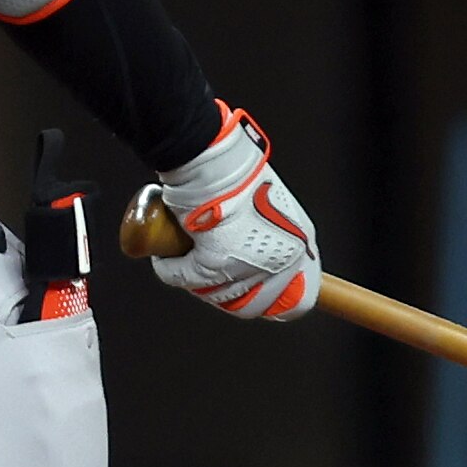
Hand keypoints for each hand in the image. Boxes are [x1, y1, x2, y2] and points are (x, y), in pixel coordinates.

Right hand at [151, 103, 318, 321]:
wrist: (215, 161)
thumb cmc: (237, 175)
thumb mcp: (267, 211)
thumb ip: (265, 238)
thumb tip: (249, 261)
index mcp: (298, 247)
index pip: (299, 300)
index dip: (274, 303)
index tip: (257, 298)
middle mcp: (279, 261)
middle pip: (255, 305)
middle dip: (229, 297)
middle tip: (212, 282)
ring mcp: (247, 266)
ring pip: (217, 295)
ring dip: (198, 281)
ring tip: (187, 261)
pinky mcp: (214, 263)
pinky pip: (185, 278)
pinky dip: (171, 269)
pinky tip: (167, 257)